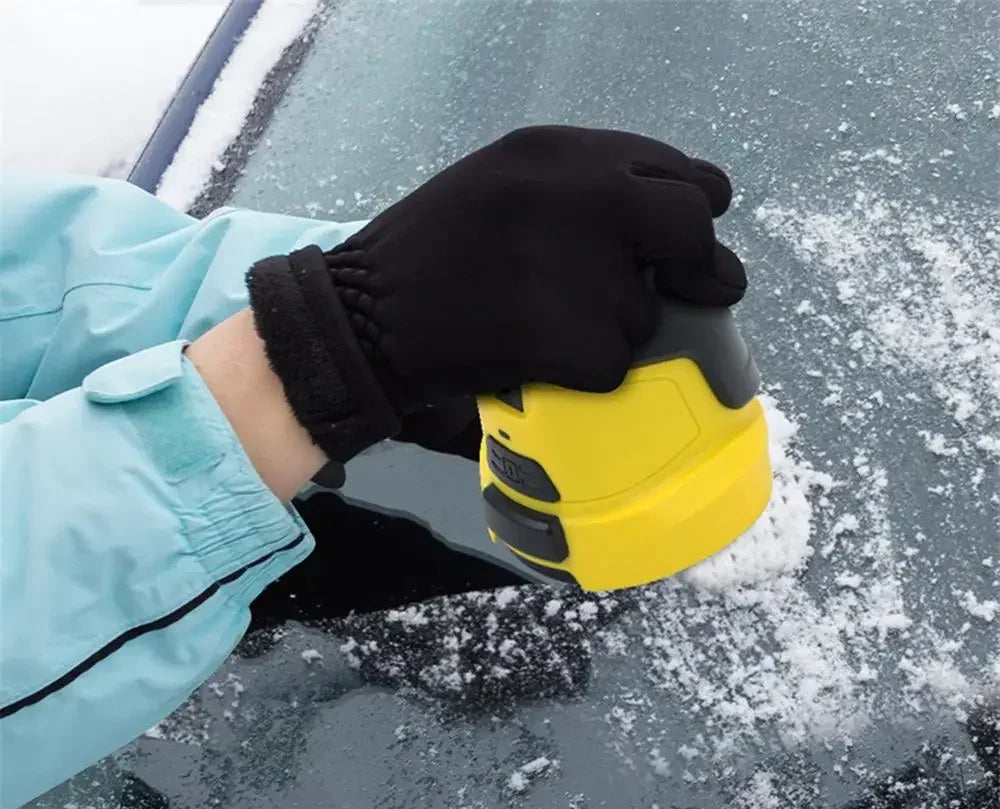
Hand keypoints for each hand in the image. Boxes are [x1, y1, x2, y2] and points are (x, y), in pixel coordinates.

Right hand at [248, 125, 745, 464]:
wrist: (359, 319)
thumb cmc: (424, 255)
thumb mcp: (499, 187)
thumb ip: (577, 191)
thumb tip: (661, 221)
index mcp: (558, 153)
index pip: (676, 172)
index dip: (694, 209)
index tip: (688, 237)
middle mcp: (581, 198)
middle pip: (690, 228)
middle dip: (697, 266)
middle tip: (692, 292)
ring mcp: (581, 268)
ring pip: (649, 312)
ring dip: (617, 331)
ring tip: (552, 331)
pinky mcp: (574, 338)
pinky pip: (617, 364)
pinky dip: (587, 374)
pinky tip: (541, 363)